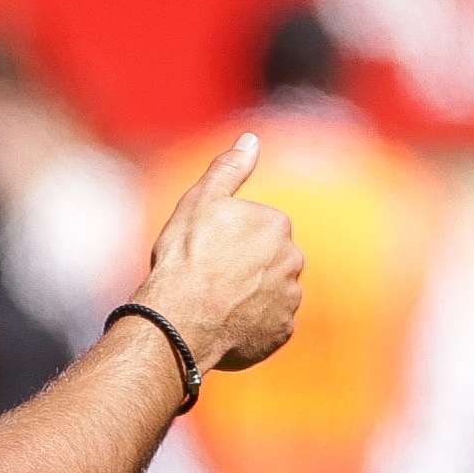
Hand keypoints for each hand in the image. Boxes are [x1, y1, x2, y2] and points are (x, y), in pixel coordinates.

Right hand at [135, 133, 301, 372]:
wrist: (180, 319)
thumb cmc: (186, 257)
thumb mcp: (201, 201)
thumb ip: (230, 168)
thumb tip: (250, 140)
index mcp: (278, 225)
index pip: (258, 228)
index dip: (229, 240)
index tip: (207, 251)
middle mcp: (293, 261)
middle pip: (269, 260)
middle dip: (246, 268)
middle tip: (210, 278)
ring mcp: (290, 299)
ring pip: (270, 292)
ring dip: (250, 296)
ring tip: (215, 303)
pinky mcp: (282, 332)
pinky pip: (268, 324)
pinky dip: (252, 324)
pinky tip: (225, 324)